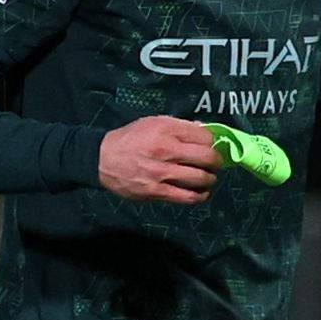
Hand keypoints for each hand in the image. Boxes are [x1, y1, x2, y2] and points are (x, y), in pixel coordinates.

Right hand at [99, 116, 222, 203]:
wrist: (103, 159)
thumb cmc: (132, 138)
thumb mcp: (154, 122)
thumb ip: (180, 125)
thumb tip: (204, 130)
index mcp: (167, 130)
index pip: (205, 137)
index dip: (213, 142)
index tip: (213, 146)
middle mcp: (167, 151)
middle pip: (207, 158)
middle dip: (217, 161)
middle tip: (216, 163)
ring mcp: (162, 174)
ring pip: (200, 179)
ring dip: (210, 179)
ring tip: (209, 178)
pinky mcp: (156, 192)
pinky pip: (185, 197)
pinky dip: (199, 196)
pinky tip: (202, 193)